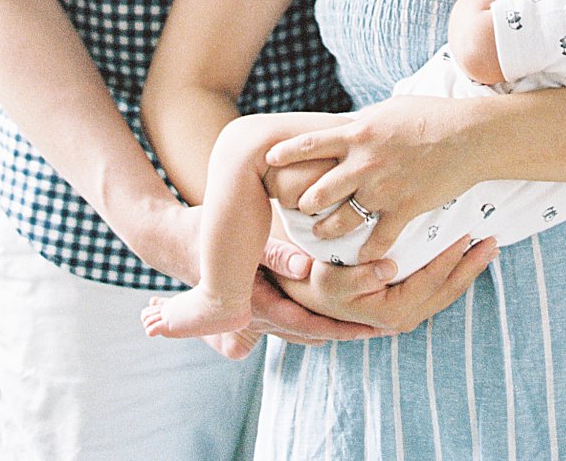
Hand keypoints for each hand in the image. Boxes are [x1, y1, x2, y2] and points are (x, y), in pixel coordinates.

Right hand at [204, 238, 387, 358]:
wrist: (176, 242)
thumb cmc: (211, 234)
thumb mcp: (242, 239)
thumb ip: (275, 255)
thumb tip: (305, 268)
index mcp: (255, 304)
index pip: (307, 323)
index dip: (343, 326)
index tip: (376, 326)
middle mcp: (257, 317)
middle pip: (311, 331)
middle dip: (349, 330)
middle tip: (390, 327)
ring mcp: (257, 315)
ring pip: (304, 327)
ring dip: (338, 326)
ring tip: (379, 323)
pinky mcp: (260, 304)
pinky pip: (294, 317)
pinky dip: (320, 318)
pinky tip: (348, 314)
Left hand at [263, 94, 487, 263]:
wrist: (471, 136)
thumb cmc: (434, 115)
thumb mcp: (391, 109)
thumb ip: (364, 122)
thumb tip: (347, 125)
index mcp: (358, 135)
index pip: (307, 145)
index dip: (283, 154)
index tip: (268, 162)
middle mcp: (362, 165)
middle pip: (314, 194)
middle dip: (303, 205)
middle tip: (300, 210)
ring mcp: (382, 190)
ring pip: (337, 223)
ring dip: (326, 232)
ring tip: (322, 235)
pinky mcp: (403, 209)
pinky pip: (375, 241)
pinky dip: (366, 253)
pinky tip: (361, 257)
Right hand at [272, 232, 498, 335]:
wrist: (303, 289)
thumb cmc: (316, 279)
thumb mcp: (330, 278)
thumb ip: (359, 275)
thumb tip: (388, 269)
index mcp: (387, 312)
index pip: (429, 285)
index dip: (449, 260)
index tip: (467, 236)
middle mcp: (400, 318)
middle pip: (446, 292)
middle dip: (471, 267)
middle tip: (493, 242)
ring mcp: (404, 313)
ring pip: (446, 292)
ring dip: (469, 269)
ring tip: (489, 246)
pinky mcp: (405, 303)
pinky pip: (437, 289)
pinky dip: (456, 272)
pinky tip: (467, 254)